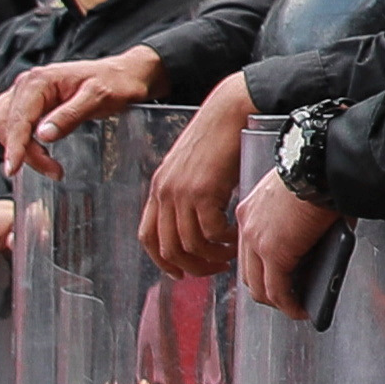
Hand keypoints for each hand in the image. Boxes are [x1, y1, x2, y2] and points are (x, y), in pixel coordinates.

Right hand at [0, 45, 161, 175]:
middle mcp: (28, 84)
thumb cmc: (114, 82)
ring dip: (20, 148)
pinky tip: (38, 152)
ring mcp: (27, 93)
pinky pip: (13, 123)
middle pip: (6, 124)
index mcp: (40, 81)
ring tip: (48, 163)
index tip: (13, 169)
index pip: (17, 118)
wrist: (124, 75)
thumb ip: (70, 115)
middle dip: (22, 151)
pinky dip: (20, 141)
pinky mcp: (31, 102)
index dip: (14, 146)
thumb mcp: (98, 98)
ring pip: (6, 125)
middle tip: (50, 170)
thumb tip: (42, 134)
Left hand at [142, 79, 258, 277]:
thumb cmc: (216, 137)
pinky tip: (236, 237)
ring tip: (229, 255)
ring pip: (190, 244)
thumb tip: (197, 221)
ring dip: (211, 256)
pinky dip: (224, 241)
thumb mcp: (191, 168)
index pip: (148, 236)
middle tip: (213, 268)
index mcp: (158, 188)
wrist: (228, 112)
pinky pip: (211, 232)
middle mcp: (164, 192)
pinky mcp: (203, 190)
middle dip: (192, 266)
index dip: (162, 261)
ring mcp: (182, 192)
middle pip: (168, 247)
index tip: (181, 271)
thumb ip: (186, 192)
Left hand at [236, 167, 343, 316]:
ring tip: (295, 307)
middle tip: (285, 297)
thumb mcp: (295, 198)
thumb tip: (311, 246)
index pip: (246, 251)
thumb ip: (293, 222)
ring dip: (277, 301)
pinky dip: (290, 305)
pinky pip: (279, 291)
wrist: (319, 166)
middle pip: (248, 273)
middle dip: (266, 290)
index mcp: (248, 211)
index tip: (274, 278)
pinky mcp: (276, 255)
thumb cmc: (316, 173)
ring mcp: (258, 243)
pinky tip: (301, 310)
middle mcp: (246, 228)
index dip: (261, 269)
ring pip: (260, 287)